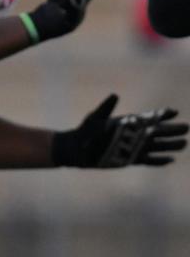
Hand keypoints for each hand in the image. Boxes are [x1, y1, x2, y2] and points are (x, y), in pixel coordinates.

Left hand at [52, 94, 188, 167]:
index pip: (148, 117)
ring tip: (184, 143)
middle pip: (157, 131)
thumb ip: (105, 108)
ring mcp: (132, 147)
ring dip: (170, 145)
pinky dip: (159, 161)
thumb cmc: (85, 130)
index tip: (173, 112)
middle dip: (172, 129)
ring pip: (156, 146)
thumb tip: (115, 95)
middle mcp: (133, 134)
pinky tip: (170, 160)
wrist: (77, 149)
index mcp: (127, 122)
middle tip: (186, 128)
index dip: (161, 114)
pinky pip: (148, 160)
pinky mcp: (129, 159)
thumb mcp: (95, 118)